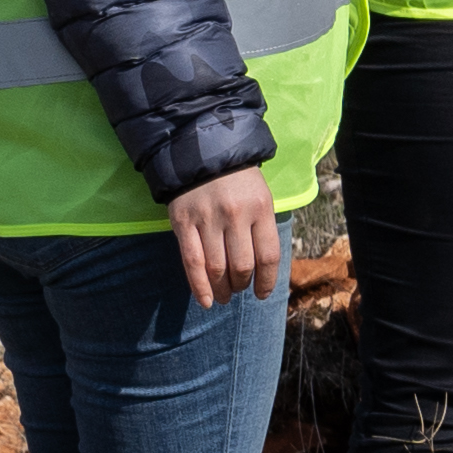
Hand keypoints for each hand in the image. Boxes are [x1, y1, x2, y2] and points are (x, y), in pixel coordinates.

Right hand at [165, 167, 283, 309]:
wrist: (202, 152)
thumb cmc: (238, 179)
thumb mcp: (261, 197)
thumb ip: (262, 228)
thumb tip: (264, 269)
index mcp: (261, 208)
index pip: (269, 256)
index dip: (267, 281)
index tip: (262, 294)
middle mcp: (235, 215)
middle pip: (242, 265)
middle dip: (242, 285)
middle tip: (239, 291)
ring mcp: (207, 220)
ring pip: (217, 267)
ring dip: (222, 289)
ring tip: (224, 297)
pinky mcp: (183, 223)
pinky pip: (191, 262)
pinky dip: (199, 286)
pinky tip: (205, 300)